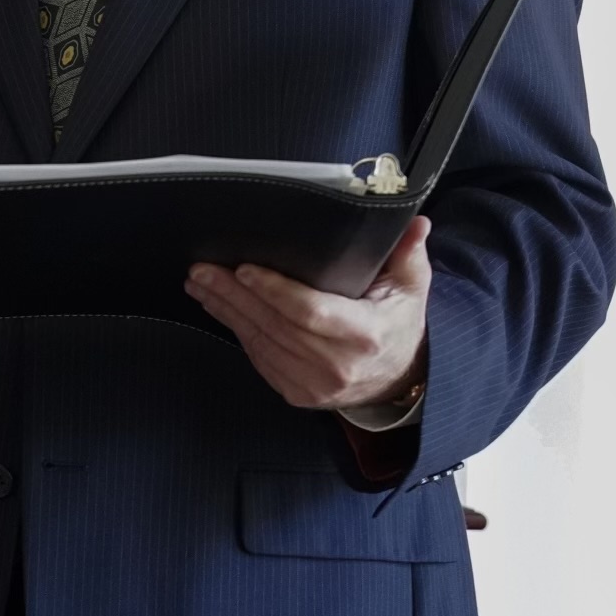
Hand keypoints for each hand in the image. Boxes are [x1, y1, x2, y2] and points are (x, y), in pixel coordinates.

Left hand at [186, 216, 431, 418]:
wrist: (396, 379)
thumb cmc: (397, 324)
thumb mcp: (412, 288)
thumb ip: (409, 254)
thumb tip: (415, 221)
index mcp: (365, 334)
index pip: (310, 311)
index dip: (274, 291)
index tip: (244, 269)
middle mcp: (337, 364)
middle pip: (274, 325)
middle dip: (234, 295)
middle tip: (202, 269)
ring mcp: (313, 384)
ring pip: (259, 342)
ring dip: (225, 310)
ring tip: (200, 283)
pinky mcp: (296, 393)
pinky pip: (258, 358)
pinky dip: (237, 330)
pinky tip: (218, 307)